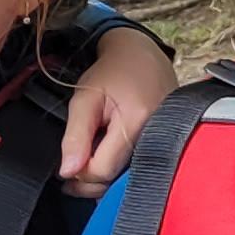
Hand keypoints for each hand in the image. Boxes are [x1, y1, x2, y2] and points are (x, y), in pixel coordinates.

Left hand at [64, 23, 179, 192]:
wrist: (141, 55)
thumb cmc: (112, 73)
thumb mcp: (85, 98)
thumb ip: (75, 136)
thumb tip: (68, 172)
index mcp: (135, 124)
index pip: (102, 171)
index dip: (80, 172)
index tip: (70, 159)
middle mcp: (156, 138)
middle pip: (116, 179)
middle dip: (91, 177)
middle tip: (76, 160)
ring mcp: (164, 143)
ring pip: (126, 177)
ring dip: (104, 172)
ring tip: (93, 152)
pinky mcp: (166, 145)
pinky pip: (137, 167)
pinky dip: (118, 165)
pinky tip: (109, 152)